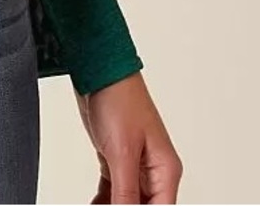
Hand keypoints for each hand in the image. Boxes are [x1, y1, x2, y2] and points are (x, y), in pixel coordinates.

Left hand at [73, 72, 182, 203]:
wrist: (98, 68)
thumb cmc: (118, 97)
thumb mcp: (121, 152)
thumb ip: (126, 191)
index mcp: (165, 170)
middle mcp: (154, 170)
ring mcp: (135, 164)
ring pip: (127, 200)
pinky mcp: (116, 158)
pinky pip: (114, 190)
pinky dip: (103, 200)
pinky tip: (93, 203)